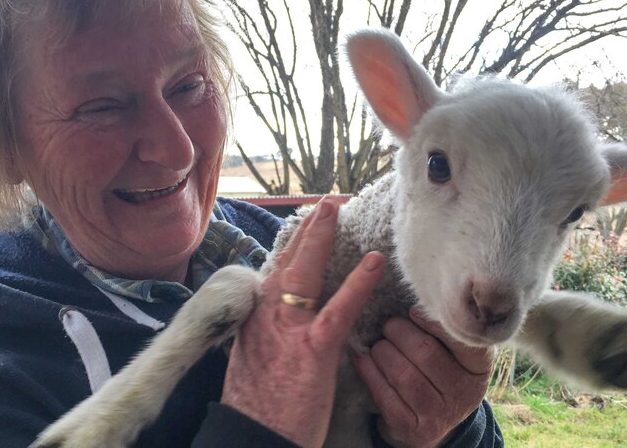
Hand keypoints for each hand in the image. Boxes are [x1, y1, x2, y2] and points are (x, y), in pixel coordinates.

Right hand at [221, 199, 386, 447]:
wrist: (252, 438)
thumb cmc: (256, 408)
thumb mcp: (250, 363)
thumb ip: (265, 335)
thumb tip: (278, 321)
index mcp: (252, 321)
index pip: (273, 273)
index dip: (292, 246)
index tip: (306, 224)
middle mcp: (264, 318)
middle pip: (286, 262)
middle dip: (307, 230)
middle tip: (325, 203)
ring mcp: (287, 331)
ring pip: (305, 272)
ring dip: (322, 236)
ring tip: (336, 207)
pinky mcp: (312, 350)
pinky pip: (338, 308)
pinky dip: (358, 282)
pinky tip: (376, 262)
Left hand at [352, 307, 493, 447]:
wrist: (431, 423)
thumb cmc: (438, 372)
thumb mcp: (453, 352)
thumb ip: (443, 329)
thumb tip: (417, 300)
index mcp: (478, 369)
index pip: (465, 341)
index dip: (435, 323)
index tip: (414, 311)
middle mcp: (464, 394)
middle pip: (425, 352)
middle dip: (399, 332)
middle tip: (389, 326)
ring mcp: (439, 415)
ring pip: (403, 374)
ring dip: (382, 352)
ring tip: (379, 344)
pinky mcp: (412, 429)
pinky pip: (384, 394)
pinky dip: (369, 372)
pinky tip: (363, 359)